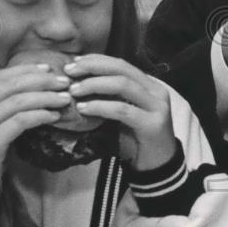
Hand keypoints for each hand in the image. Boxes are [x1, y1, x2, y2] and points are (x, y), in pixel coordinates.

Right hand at [0, 64, 72, 226]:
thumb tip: (29, 86)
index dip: (25, 70)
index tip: (48, 69)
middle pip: (10, 85)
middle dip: (41, 80)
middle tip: (63, 82)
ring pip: (18, 101)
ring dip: (46, 97)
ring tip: (64, 99)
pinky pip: (20, 121)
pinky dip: (40, 115)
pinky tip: (54, 116)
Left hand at [65, 54, 177, 170]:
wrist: (158, 165)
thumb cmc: (137, 139)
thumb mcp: (124, 113)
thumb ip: (111, 98)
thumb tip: (79, 85)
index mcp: (149, 85)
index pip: (122, 64)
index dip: (97, 60)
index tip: (74, 63)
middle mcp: (156, 91)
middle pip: (122, 69)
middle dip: (93, 67)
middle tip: (70, 72)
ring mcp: (156, 107)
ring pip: (123, 85)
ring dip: (94, 85)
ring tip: (74, 91)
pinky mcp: (153, 124)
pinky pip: (122, 110)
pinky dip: (101, 107)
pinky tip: (84, 109)